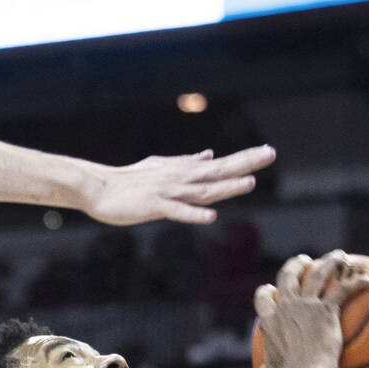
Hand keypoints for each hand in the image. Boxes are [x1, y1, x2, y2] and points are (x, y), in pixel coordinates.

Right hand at [86, 145, 275, 224]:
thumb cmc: (128, 180)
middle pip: (218, 172)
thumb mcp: (161, 167)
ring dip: (226, 187)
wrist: (98, 188)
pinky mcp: (153, 206)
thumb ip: (186, 162)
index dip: (244, 158)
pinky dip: (194, 213)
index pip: (219, 164)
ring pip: (202, 190)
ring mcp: (167, 192)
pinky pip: (177, 211)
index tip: (267, 150)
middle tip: (270, 153)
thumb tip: (209, 155)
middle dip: (245, 163)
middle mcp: (180, 179)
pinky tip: (210, 216)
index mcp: (183, 171)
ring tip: (250, 183)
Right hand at [246, 250, 368, 367]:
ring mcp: (306, 306)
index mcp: (270, 320)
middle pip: (288, 275)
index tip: (273, 290)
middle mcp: (286, 306)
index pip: (264, 297)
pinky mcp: (326, 310)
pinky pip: (344, 289)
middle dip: (296, 265)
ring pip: (318, 274)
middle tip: (304, 261)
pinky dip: (358, 282)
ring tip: (339, 256)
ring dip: (328, 262)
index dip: (268, 291)